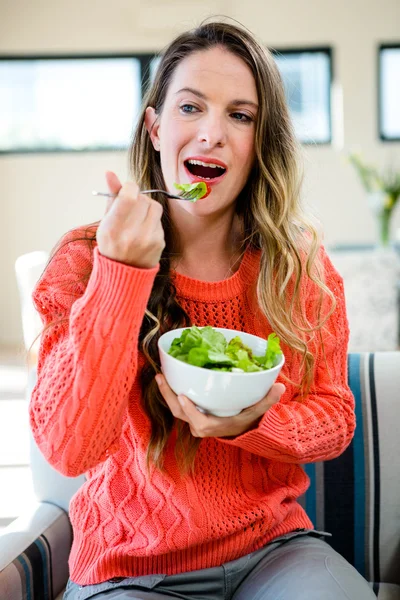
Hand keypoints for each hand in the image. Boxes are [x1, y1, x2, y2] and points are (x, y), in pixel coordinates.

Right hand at [96, 171, 164, 268]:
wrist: (124, 272)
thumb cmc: (112, 243)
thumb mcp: (105, 222)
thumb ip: (111, 197)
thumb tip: (110, 173)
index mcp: (113, 228)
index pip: (129, 196)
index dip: (129, 188)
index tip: (127, 191)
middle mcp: (131, 235)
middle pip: (143, 199)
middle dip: (138, 198)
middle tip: (131, 207)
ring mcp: (148, 239)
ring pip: (154, 206)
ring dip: (147, 207)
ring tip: (137, 218)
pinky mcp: (160, 242)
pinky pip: (159, 220)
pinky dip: (152, 220)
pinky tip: (144, 230)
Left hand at [155, 374, 285, 437]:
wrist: (239, 429)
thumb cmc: (246, 419)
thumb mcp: (257, 411)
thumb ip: (267, 400)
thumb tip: (280, 387)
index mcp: (213, 426)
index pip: (198, 421)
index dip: (189, 410)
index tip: (182, 396)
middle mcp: (199, 425)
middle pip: (179, 413)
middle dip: (169, 396)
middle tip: (162, 378)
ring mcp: (192, 419)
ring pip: (175, 409)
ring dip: (166, 392)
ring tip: (160, 375)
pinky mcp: (189, 412)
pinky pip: (177, 404)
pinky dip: (170, 392)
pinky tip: (166, 376)